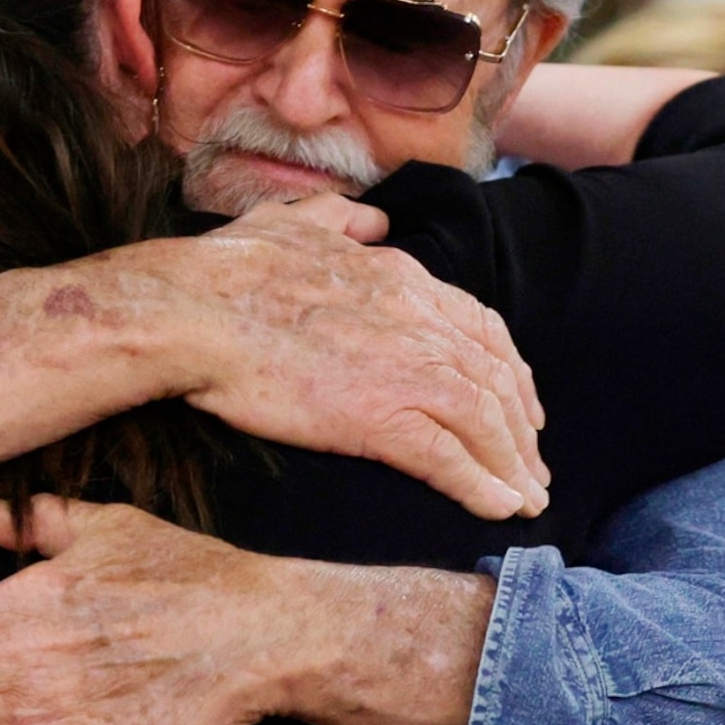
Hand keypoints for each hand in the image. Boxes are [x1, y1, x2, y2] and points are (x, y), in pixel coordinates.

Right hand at [169, 197, 547, 520]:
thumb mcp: (292, 222)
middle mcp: (417, 320)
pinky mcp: (380, 416)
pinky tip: (498, 508)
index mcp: (400, 278)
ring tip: (526, 500)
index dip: (508, 370)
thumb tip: (370, 216)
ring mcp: (404, 368)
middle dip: (522, 427)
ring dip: (512, 465)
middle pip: (496, 378)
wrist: (192, 309)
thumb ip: (339, 219)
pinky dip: (482, 486)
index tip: (520, 402)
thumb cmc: (226, 270)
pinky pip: (450, 457)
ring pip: (485, 420)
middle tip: (533, 464)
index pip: (481, 328)